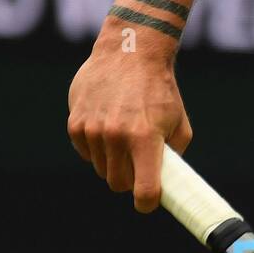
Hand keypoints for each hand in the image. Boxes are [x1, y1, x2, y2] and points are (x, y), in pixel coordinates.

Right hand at [67, 28, 192, 212]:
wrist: (131, 51)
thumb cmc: (159, 87)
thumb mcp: (178, 118)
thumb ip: (174, 152)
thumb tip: (167, 179)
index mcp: (146, 138)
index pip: (144, 190)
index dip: (147, 202)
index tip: (148, 201)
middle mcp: (117, 137)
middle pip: (119, 184)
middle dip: (130, 178)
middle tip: (139, 162)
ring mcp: (93, 131)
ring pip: (102, 169)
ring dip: (114, 161)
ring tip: (125, 134)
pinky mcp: (75, 125)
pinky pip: (86, 153)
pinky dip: (97, 147)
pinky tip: (108, 123)